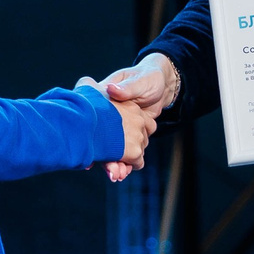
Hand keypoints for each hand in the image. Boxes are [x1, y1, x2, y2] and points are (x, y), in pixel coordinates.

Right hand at [98, 55, 178, 181]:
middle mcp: (112, 119)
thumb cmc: (147, 78)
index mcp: (107, 104)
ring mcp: (121, 130)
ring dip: (115, 164)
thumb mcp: (137, 81)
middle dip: (108, 158)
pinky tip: (124, 171)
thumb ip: (125, 87)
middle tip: (111, 171)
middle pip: (105, 142)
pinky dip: (126, 164)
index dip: (91, 136)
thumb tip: (112, 90)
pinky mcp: (131, 138)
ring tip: (117, 174)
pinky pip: (128, 155)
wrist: (161, 86)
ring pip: (115, 151)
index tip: (91, 152)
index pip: (95, 122)